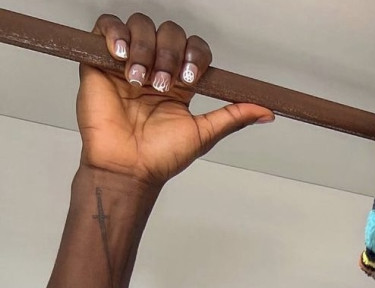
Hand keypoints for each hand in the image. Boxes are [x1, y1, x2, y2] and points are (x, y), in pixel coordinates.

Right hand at [78, 12, 274, 187]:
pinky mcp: (99, 60)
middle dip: (171, 54)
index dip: (195, 54)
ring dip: (145, 49)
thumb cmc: (160, 157)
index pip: (193, 47)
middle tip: (163, 85)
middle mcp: (154, 67)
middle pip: (169, 32)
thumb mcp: (204, 134)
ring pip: (141, 25)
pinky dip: (116, 34)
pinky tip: (122, 57)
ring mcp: (127, 62)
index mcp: (179, 83)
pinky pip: (106, 26)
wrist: (128, 167)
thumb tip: (267, 111)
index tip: (191, 79)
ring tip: (140, 80)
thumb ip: (233, 117)